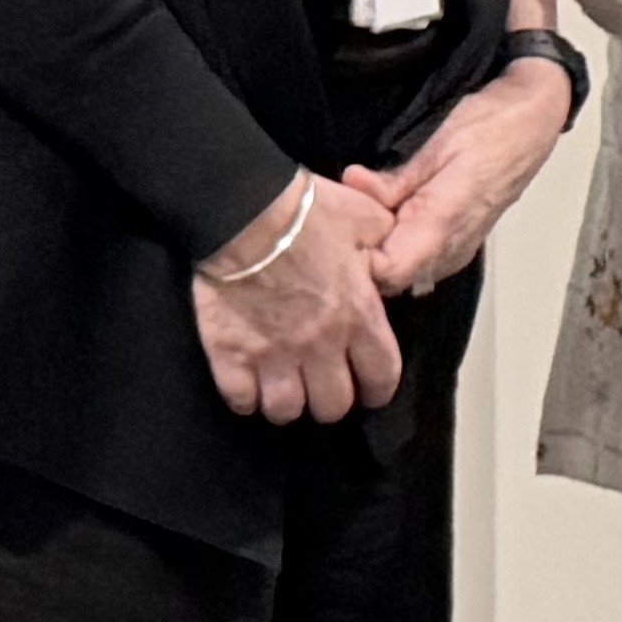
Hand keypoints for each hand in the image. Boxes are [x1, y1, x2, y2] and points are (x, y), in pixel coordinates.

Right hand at [193, 173, 406, 422]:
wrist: (244, 211)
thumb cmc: (311, 212)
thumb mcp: (368, 222)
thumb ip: (386, 252)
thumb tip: (392, 268)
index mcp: (359, 316)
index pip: (381, 377)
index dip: (377, 389)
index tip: (369, 387)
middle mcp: (320, 345)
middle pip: (333, 406)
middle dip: (332, 401)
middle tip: (323, 387)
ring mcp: (272, 353)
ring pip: (286, 411)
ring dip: (288, 404)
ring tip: (285, 389)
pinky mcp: (229, 353)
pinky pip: (241, 399)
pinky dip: (246, 399)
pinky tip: (249, 386)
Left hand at [348, 58, 576, 292]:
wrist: (535, 120)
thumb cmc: (490, 125)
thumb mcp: (438, 144)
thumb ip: (395, 179)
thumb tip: (351, 186)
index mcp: (444, 221)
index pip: (389, 271)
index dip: (356, 260)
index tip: (334, 231)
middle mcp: (453, 246)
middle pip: (393, 278)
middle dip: (362, 258)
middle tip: (339, 221)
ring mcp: (459, 248)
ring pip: (405, 272)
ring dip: (378, 253)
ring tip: (358, 218)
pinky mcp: (461, 242)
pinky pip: (419, 260)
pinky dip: (396, 246)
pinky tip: (385, 219)